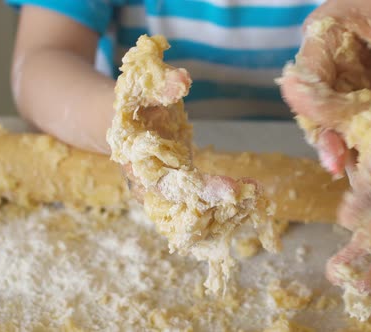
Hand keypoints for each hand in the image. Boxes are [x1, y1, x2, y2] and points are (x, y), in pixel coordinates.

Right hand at [116, 67, 247, 207]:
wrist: (113, 122)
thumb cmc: (133, 103)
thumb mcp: (141, 88)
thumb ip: (160, 85)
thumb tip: (181, 81)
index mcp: (139, 164)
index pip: (172, 187)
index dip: (203, 190)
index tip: (234, 188)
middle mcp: (149, 187)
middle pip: (186, 207)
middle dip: (221, 204)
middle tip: (253, 193)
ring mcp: (162, 194)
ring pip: (193, 217)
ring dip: (226, 214)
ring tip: (257, 200)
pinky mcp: (175, 193)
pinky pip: (198, 210)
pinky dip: (222, 212)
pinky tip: (249, 205)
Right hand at [281, 0, 370, 176]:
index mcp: (324, 34)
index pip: (308, 75)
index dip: (312, 106)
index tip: (326, 128)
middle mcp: (329, 60)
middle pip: (318, 103)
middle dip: (326, 133)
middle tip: (336, 163)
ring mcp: (347, 78)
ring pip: (338, 116)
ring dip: (346, 141)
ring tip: (350, 170)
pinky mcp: (367, 90)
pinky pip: (363, 117)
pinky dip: (369, 136)